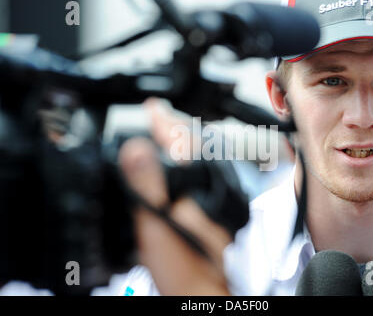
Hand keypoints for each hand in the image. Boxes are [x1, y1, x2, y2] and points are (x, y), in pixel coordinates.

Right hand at [119, 99, 231, 294]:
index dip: (163, 121)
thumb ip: (146, 184)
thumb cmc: (186, 266)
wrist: (202, 290)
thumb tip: (136, 149)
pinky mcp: (208, 212)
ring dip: (179, 146)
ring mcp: (211, 200)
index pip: (181, 142)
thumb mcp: (157, 223)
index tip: (152, 106)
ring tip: (164, 134)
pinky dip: (182, 168)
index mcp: (197, 184)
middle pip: (193, 149)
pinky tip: (174, 171)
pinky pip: (196, 179)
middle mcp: (210, 188)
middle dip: (174, 129)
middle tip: (158, 115)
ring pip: (196, 163)